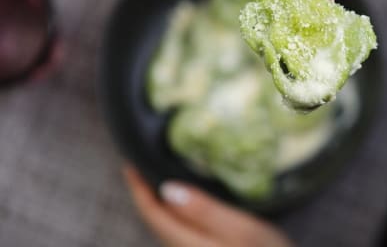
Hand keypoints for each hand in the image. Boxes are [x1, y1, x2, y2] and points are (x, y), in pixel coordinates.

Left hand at [123, 165, 291, 246]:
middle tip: (141, 164)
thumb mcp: (242, 229)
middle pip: (157, 221)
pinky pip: (180, 233)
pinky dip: (175, 215)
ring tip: (159, 178)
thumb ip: (204, 211)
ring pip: (168, 228)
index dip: (138, 188)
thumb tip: (166, 189)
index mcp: (188, 244)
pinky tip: (186, 204)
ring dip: (159, 204)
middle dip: (145, 194)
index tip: (130, 162)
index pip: (153, 213)